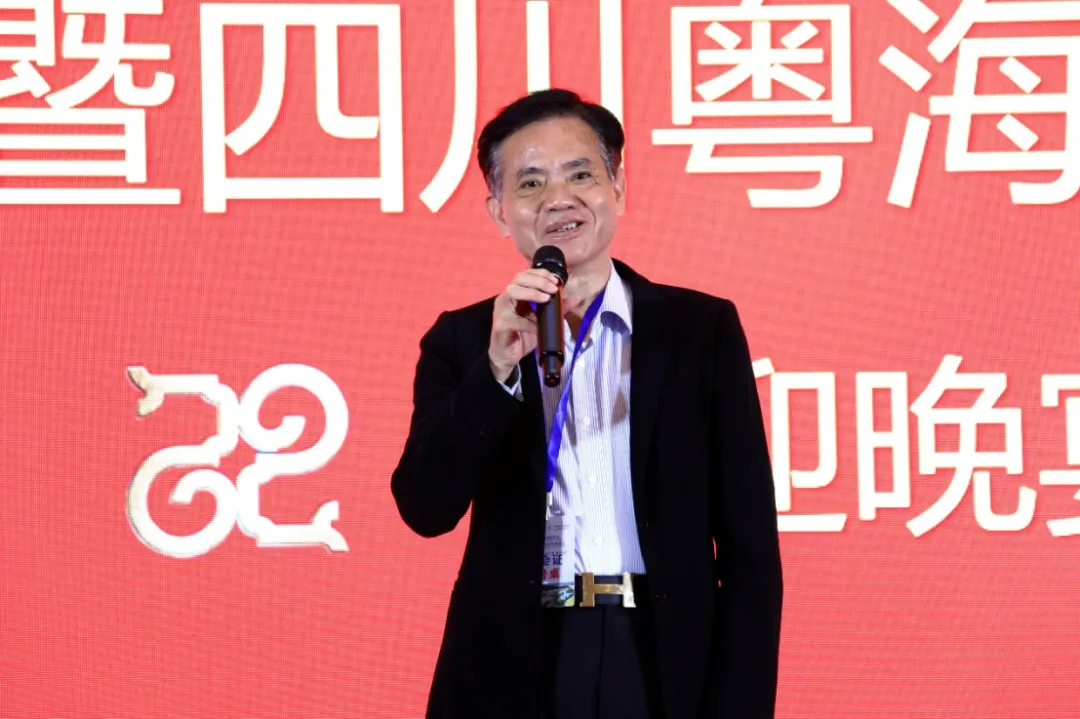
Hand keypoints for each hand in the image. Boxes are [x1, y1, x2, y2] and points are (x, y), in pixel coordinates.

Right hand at [489, 268, 560, 382]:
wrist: (507, 356)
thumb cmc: (522, 336)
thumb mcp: (541, 321)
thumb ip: (555, 309)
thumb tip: (573, 299)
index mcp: (515, 294)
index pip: (525, 274)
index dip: (540, 274)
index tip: (555, 280)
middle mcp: (506, 298)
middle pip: (518, 279)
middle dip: (538, 281)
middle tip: (553, 289)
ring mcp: (501, 310)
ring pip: (512, 292)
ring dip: (531, 293)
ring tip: (546, 299)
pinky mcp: (500, 325)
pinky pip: (515, 320)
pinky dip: (529, 322)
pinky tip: (538, 326)